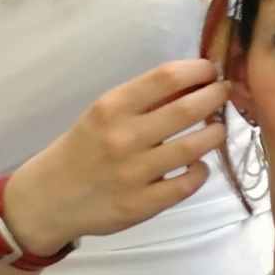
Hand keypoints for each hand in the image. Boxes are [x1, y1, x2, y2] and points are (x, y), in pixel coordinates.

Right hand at [4, 60, 229, 250]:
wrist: (49, 197)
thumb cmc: (81, 148)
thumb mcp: (101, 115)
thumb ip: (142, 101)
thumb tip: (191, 84)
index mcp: (111, 107)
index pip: (165, 77)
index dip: (197, 69)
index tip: (210, 70)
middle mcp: (123, 137)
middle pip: (187, 109)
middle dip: (215, 96)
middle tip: (224, 93)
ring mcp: (134, 173)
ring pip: (194, 148)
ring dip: (215, 134)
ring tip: (218, 129)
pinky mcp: (142, 205)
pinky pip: (187, 184)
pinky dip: (200, 171)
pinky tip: (198, 165)